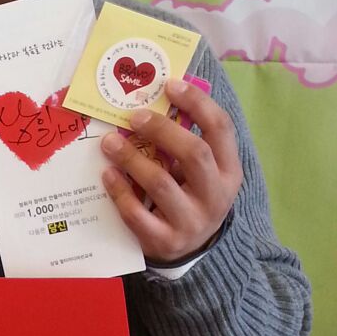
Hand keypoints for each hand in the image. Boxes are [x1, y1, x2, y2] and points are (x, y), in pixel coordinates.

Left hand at [100, 78, 241, 264]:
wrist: (189, 250)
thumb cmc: (190, 197)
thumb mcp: (200, 172)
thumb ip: (185, 142)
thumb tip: (154, 100)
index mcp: (229, 170)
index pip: (221, 128)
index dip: (197, 103)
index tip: (170, 85)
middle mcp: (215, 195)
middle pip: (194, 153)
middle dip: (162, 129)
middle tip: (134, 115)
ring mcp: (191, 221)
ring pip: (161, 183)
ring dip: (132, 158)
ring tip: (109, 142)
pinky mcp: (164, 241)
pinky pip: (138, 214)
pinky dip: (120, 192)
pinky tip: (107, 174)